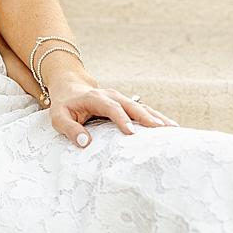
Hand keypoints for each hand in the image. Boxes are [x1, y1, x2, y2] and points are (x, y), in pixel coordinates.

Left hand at [47, 72, 176, 147]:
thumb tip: (85, 143)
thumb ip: (70, 129)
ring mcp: (121, 99)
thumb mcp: (59, 118)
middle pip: (132, 106)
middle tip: (161, 130)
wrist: (70, 89)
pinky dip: (157, 117)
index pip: (110, 108)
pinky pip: (144, 110)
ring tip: (173, 129)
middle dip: (147, 117)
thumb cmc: (65, 106)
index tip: (131, 133)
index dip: (122, 119)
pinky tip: (170, 127)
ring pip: (142, 107)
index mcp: (95, 98)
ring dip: (157, 117)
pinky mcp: (127, 105)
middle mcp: (111, 96)